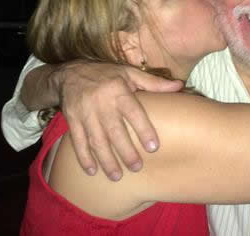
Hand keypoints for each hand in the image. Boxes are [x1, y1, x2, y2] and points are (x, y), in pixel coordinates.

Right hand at [51, 61, 183, 179]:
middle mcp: (101, 103)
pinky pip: (78, 141)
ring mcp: (85, 113)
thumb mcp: (129, 73)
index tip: (153, 147)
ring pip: (96, 140)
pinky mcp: (72, 120)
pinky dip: (84, 157)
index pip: (133, 112)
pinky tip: (93, 171)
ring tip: (117, 176)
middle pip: (114, 131)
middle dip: (125, 151)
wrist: (70, 73)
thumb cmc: (106, 75)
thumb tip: (179, 86)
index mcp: (118, 91)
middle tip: (137, 167)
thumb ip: (154, 83)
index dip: (143, 129)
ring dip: (106, 160)